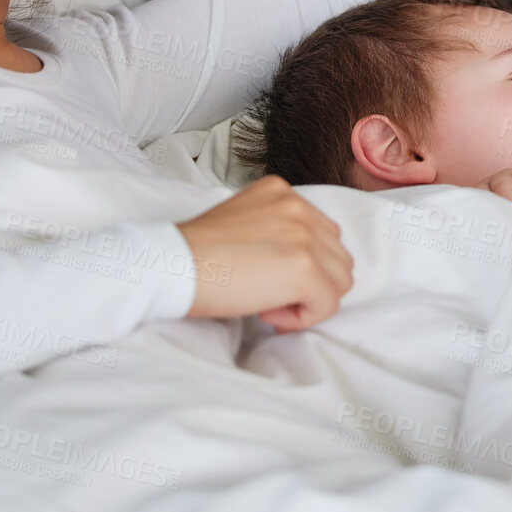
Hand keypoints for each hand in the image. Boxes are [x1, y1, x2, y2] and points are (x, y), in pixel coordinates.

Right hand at [176, 175, 354, 330]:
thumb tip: (302, 269)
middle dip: (311, 283)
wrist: (171, 266)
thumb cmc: (196, 255)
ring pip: (340, 281)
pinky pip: (328, 304)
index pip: (322, 235)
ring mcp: (305, 235)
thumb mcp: (243, 224)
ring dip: (309, 300)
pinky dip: (301, 318)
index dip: (302, 265)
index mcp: (282, 192)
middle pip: (337, 257)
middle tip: (268, 296)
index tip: (267, 278)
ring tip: (268, 304)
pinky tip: (266, 314)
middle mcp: (298, 207)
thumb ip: (277, 233)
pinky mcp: (305, 268)